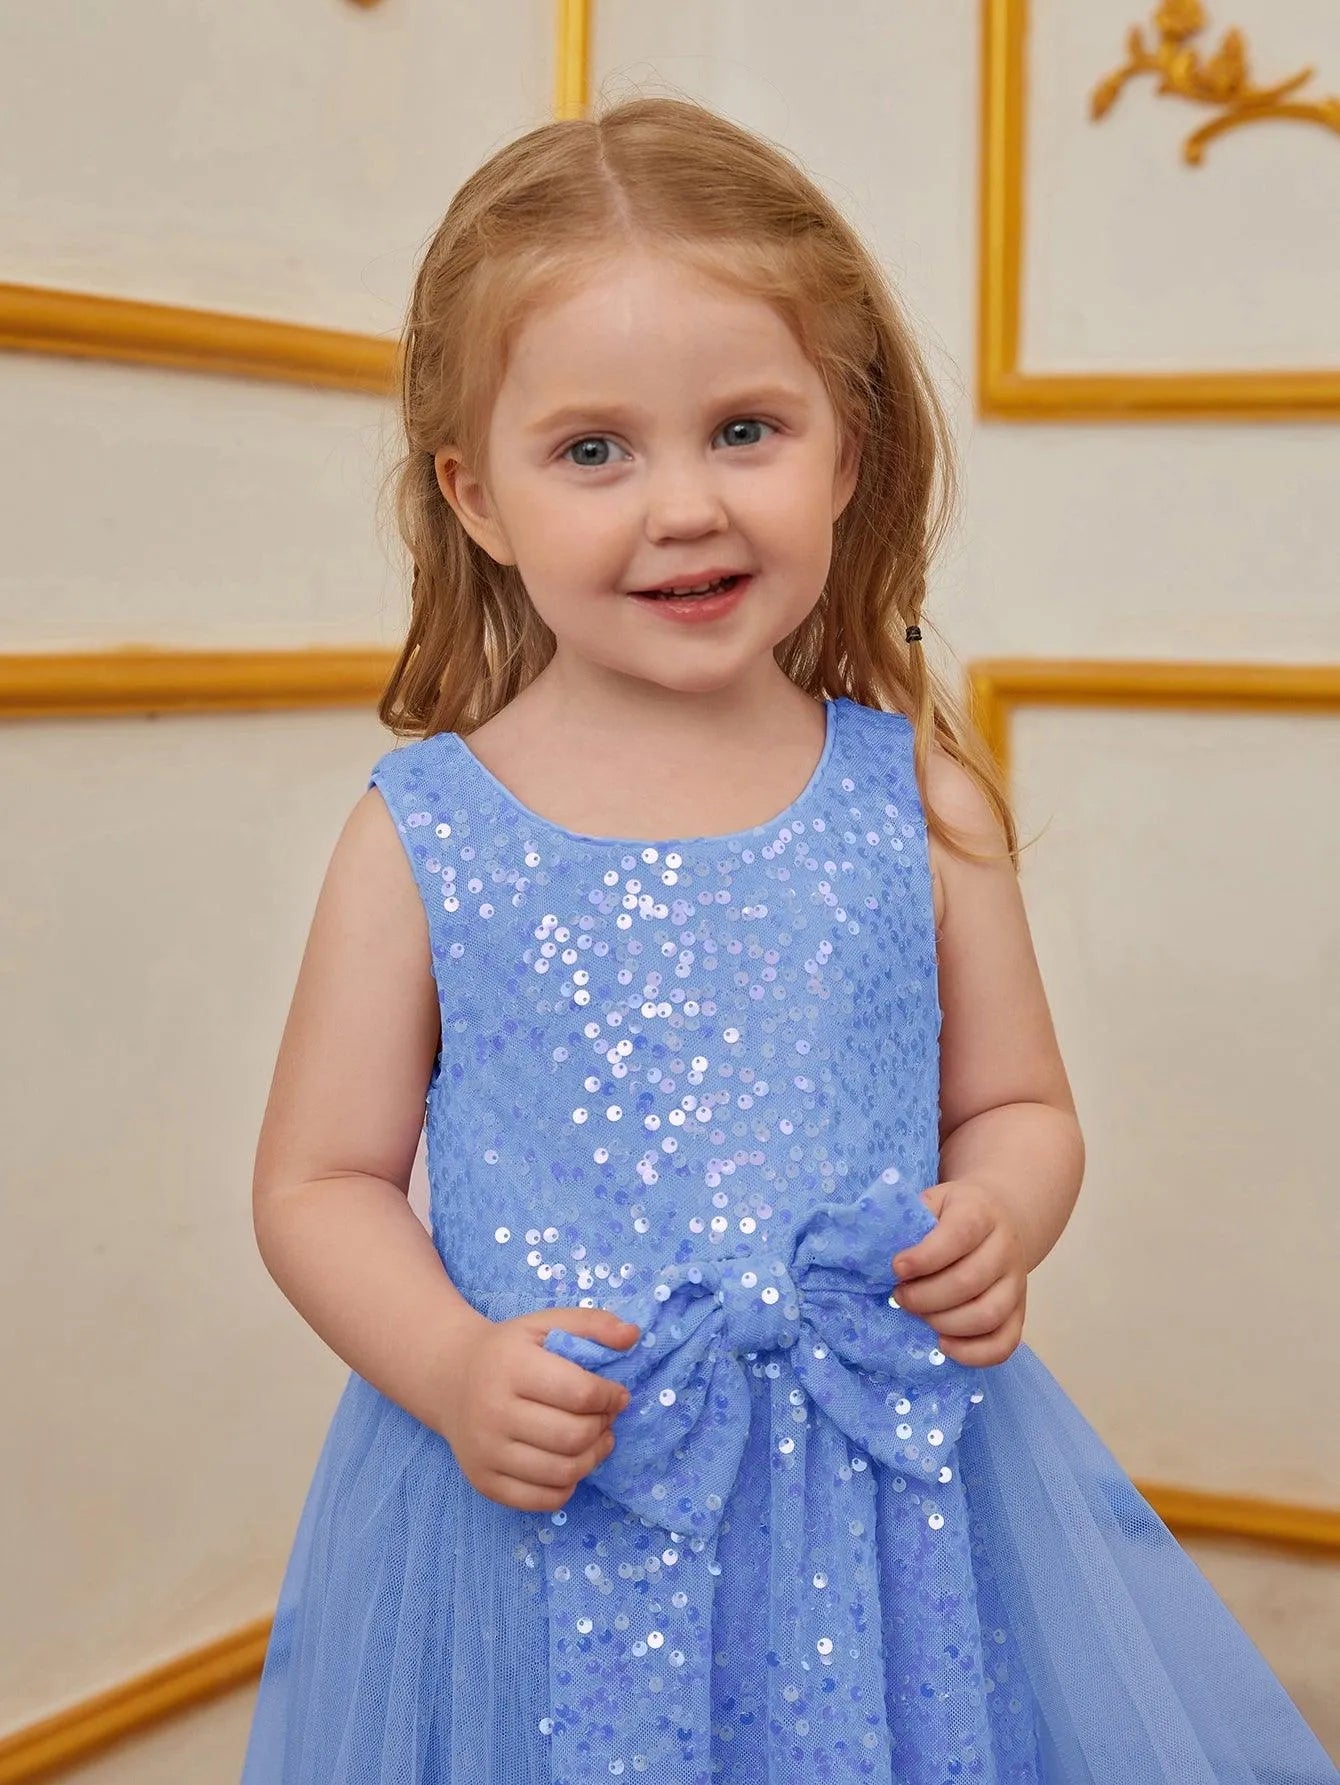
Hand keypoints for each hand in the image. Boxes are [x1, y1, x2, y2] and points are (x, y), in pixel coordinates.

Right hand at [438, 1306, 640, 1511]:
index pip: (579, 1393)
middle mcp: (492, 1411)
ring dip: (592, 1458)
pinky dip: (568, 1486)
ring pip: (561, 1473)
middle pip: (572, 1437)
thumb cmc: (509, 1351)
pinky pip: (540, 1500)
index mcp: (511, 1367)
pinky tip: (571, 1463)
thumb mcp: (546, 1325)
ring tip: (596, 1440)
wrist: (450, 1378)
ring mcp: (484, 1452)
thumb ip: (593, 1324)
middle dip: (602, 1428)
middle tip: (606, 1418)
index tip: (616, 1394)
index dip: (610, 1397)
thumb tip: (632, 1336)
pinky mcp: (483, 1481)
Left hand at [890, 1179, 1028, 1365]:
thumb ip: (907, 1221)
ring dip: (945, 1324)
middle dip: (925, 1296)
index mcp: (980, 1213)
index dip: (925, 1257)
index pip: (959, 1235)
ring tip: (919, 1316)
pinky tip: (943, 1345)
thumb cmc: (949, 1215)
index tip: (897, 1268)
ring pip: (988, 1315)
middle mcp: (1005, 1248)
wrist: (993, 1222)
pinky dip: (973, 1353)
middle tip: (900, 1296)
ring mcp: (1016, 1283)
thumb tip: (875, 1253)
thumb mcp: (930, 1203)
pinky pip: (1005, 1343)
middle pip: (969, 1281)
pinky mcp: (1019, 1313)